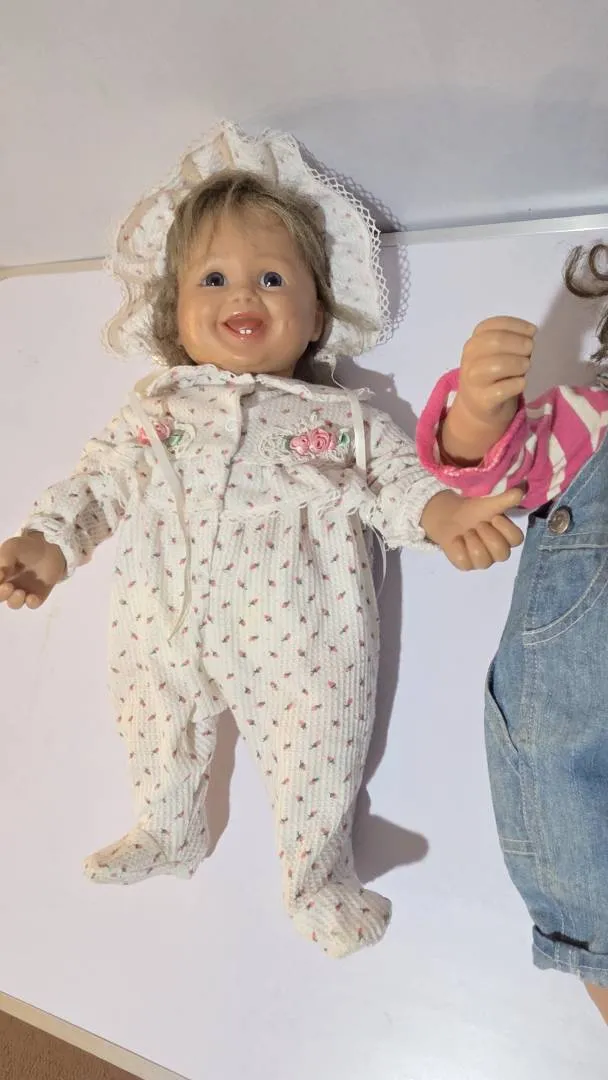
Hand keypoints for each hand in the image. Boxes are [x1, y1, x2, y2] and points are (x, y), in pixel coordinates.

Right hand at [0, 533, 66, 609]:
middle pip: (0, 596)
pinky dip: (31, 603)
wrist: (49, 548)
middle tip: (8, 587)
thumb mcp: (12, 547)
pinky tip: (32, 598)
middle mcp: (8, 585)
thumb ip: (4, 559)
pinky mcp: (38, 595)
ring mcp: (23, 591)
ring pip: (14, 603)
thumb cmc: (26, 547)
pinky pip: (32, 604)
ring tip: (20, 592)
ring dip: (14, 600)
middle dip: (1, 594)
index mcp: (0, 575)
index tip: (1, 576)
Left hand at [421, 488, 523, 570]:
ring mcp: (482, 561)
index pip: (517, 540)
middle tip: (478, 524)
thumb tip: (522, 490)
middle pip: (502, 554)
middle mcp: (497, 552)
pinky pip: (465, 563)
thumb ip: (507, 498)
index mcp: (507, 537)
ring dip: (473, 541)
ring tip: (466, 531)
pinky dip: (458, 548)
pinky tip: (456, 539)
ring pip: (484, 561)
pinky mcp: (465, 565)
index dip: (506, 529)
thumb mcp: (490, 502)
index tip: (494, 517)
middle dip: (488, 536)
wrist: (449, 515)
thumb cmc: (474, 510)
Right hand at [441, 316, 536, 462]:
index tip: (532, 332)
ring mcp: (473, 380)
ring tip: (524, 367)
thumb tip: (529, 335)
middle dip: (519, 343)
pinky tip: (520, 383)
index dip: (516, 326)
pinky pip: (503, 389)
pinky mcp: (482, 400)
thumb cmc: (494, 374)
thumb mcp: (496, 352)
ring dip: (518, 364)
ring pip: (497, 365)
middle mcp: (470, 358)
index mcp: (474, 342)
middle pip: (495, 342)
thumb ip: (510, 340)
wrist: (478, 405)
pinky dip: (517, 384)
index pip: (492, 325)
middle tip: (529, 350)